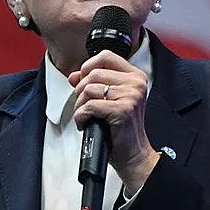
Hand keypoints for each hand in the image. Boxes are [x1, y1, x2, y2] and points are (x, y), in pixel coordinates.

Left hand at [69, 51, 160, 191]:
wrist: (133, 153)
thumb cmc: (122, 128)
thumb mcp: (110, 100)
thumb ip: (94, 83)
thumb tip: (74, 76)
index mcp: (135, 76)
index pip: (105, 56)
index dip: (88, 66)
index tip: (83, 80)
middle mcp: (136, 83)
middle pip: (94, 73)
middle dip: (80, 90)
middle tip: (83, 105)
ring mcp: (131, 96)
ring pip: (89, 89)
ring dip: (80, 105)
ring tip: (86, 116)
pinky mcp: (123, 110)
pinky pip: (89, 106)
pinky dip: (81, 116)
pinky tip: (86, 123)